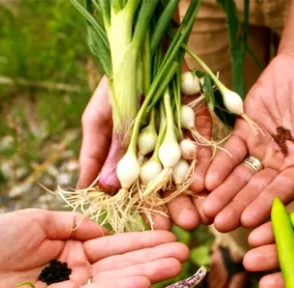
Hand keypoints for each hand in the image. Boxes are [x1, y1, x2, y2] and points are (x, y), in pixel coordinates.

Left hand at [0, 209, 188, 287]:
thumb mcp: (33, 222)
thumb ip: (71, 224)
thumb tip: (101, 230)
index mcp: (71, 254)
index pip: (116, 248)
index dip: (143, 243)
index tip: (171, 237)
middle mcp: (78, 278)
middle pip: (123, 267)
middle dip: (154, 260)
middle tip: (185, 254)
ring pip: (116, 286)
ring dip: (147, 276)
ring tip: (176, 265)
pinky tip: (143, 287)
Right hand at [78, 76, 212, 230]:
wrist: (143, 51)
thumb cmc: (115, 85)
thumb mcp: (100, 118)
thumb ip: (96, 152)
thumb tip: (85, 190)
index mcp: (137, 160)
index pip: (144, 193)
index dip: (150, 211)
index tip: (157, 229)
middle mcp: (161, 156)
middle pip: (171, 188)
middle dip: (179, 208)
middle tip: (187, 226)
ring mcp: (182, 142)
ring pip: (191, 174)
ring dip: (197, 195)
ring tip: (203, 214)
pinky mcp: (201, 126)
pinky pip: (206, 148)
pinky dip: (206, 165)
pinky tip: (208, 185)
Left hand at [203, 55, 293, 232]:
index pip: (283, 193)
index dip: (266, 208)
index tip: (248, 224)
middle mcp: (280, 167)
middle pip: (256, 191)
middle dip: (237, 207)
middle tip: (219, 224)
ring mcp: (260, 152)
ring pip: (240, 177)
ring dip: (223, 194)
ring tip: (207, 210)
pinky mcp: (243, 136)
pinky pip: (229, 153)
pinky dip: (217, 166)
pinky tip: (205, 182)